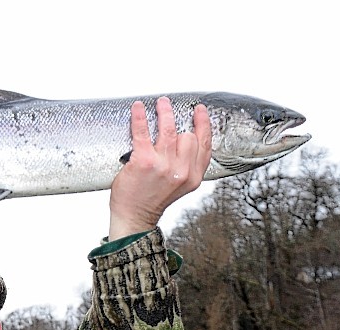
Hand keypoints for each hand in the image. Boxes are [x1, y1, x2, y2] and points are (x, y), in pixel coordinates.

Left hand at [108, 97, 211, 238]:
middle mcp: (181, 171)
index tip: (200, 112)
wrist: (134, 217)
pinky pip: (143, 132)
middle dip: (178, 121)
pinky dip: (140, 117)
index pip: (205, 144)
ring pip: (169, 129)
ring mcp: (163, 166)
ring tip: (160, 103)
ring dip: (164, 112)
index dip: (204, 124)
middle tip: (168, 108)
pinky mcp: (144, 161)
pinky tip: (138, 108)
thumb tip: (185, 142)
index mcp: (193, 176)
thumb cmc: (151, 200)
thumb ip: (186, 167)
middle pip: (188, 135)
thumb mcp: (179, 186)